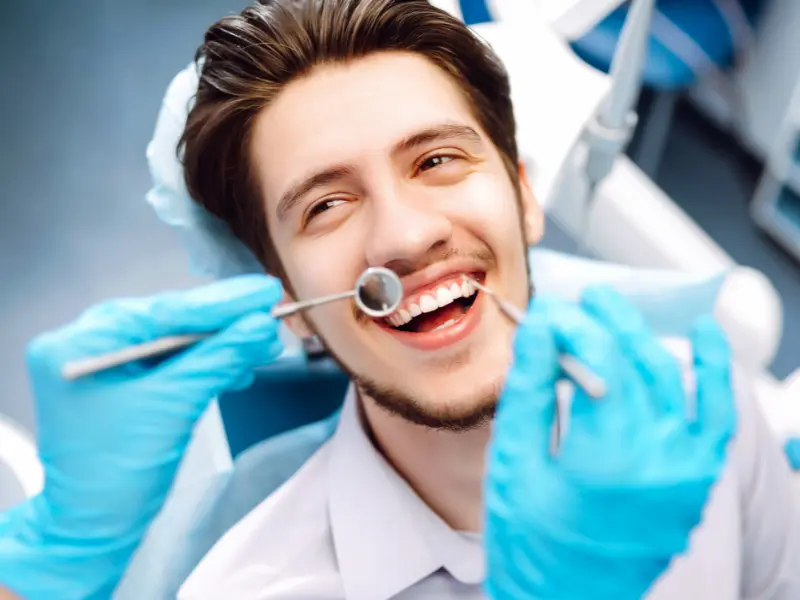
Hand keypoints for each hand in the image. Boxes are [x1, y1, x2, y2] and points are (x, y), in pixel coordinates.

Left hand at [0, 275, 283, 599]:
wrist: (95, 525)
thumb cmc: (115, 475)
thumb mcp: (174, 405)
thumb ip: (218, 358)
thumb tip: (260, 326)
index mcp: (81, 344)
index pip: (164, 310)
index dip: (221, 302)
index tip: (263, 291)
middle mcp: (86, 344)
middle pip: (169, 320)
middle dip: (224, 322)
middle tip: (270, 311)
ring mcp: (103, 361)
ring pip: (174, 339)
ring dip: (220, 344)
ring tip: (263, 342)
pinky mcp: (122, 380)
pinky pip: (170, 360)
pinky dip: (205, 362)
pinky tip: (237, 363)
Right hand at [484, 286, 735, 599]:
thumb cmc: (530, 544)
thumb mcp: (514, 466)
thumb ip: (530, 391)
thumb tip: (542, 328)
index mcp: (605, 459)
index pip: (599, 359)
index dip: (573, 325)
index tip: (547, 312)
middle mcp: (659, 461)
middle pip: (634, 363)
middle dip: (603, 322)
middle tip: (579, 299)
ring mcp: (687, 472)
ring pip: (672, 380)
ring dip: (642, 338)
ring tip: (613, 311)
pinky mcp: (697, 482)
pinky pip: (718, 415)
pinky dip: (714, 371)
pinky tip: (705, 333)